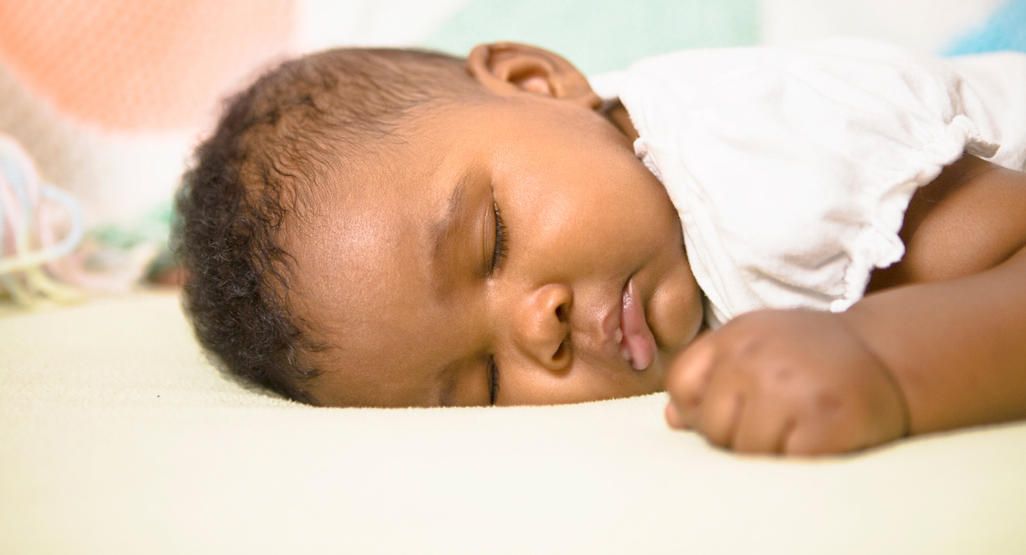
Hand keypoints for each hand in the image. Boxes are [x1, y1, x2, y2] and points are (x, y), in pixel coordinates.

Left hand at [663, 309, 908, 455]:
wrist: (889, 355)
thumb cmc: (815, 356)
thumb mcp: (759, 348)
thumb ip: (712, 376)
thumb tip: (672, 419)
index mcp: (735, 335)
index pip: (681, 384)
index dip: (698, 407)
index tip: (729, 410)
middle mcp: (757, 356)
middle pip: (710, 423)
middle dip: (734, 433)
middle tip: (776, 418)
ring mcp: (789, 388)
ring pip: (744, 449)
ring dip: (770, 449)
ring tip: (798, 425)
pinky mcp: (821, 421)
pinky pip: (782, 463)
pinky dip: (797, 459)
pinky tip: (816, 435)